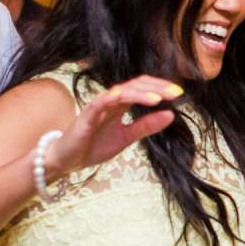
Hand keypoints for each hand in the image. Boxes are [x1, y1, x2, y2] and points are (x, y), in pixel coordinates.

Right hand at [42, 76, 184, 179]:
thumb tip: (171, 115)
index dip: (160, 88)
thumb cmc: (93, 146)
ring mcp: (99, 105)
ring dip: (142, 92)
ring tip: (160, 98)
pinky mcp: (88, 113)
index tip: (178, 95)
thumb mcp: (126, 137)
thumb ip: (146, 126)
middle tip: (176, 93)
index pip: (142, 88)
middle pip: (135, 85)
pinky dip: (118, 97)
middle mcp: (110, 100)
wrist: (66, 160)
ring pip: (122, 90)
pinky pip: (103, 101)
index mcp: (120, 104)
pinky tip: (130, 99)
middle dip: (156, 87)